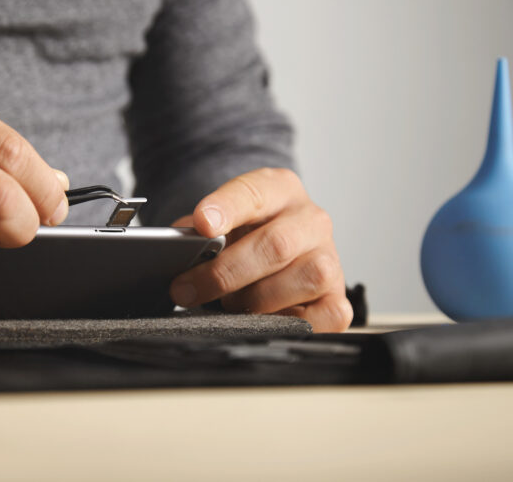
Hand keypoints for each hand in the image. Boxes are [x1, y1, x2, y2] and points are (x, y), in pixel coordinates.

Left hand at [169, 168, 351, 331]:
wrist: (278, 251)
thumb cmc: (244, 239)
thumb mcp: (219, 224)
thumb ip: (197, 234)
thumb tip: (174, 253)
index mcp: (279, 190)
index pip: (253, 192)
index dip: (226, 208)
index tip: (202, 224)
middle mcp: (311, 220)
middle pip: (276, 245)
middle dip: (224, 273)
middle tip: (186, 289)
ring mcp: (329, 258)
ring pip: (305, 278)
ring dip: (256, 300)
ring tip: (229, 305)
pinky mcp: (339, 297)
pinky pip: (327, 315)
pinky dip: (291, 322)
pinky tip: (264, 320)